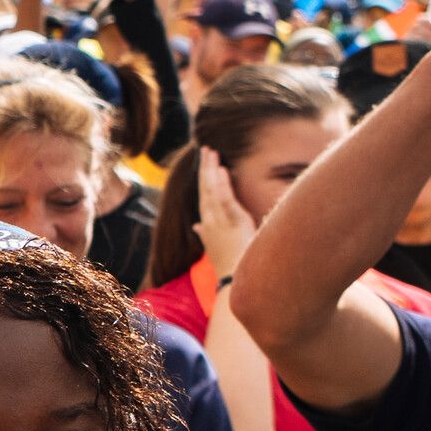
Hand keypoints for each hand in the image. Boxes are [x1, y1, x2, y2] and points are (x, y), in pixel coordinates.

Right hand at [195, 157, 258, 279]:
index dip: (203, 179)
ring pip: (212, 191)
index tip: (206, 164)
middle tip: (206, 149)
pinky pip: (224, 200)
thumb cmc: (229, 264)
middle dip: (205, 168)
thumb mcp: (216, 246)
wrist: (234, 281)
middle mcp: (209, 221)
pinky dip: (222, 185)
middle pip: (204, 189)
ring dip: (212, 170)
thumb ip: (205, 234)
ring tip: (212, 153)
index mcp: (206, 225)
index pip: (203, 197)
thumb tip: (196, 226)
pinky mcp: (231, 223)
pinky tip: (222, 170)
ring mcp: (219, 222)